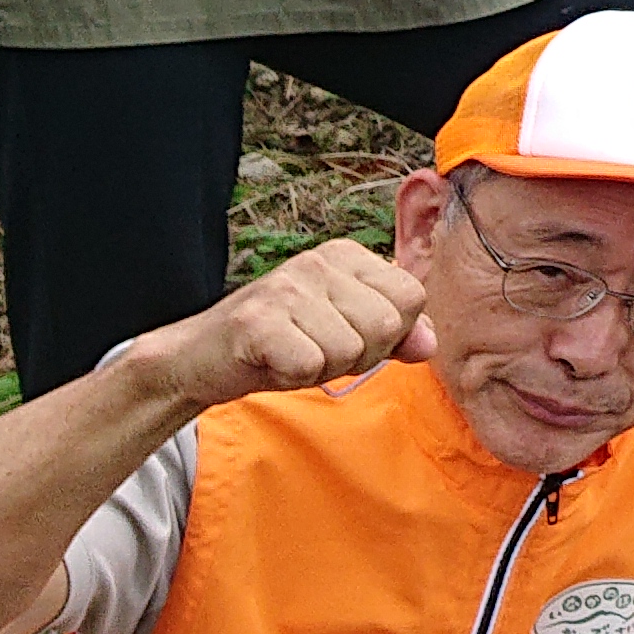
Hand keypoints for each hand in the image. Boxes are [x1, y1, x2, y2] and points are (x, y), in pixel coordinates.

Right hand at [146, 240, 429, 407]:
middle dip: (359, 355)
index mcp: (348, 256)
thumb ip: (396, 335)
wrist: (203, 359)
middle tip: (316, 349)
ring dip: (324, 368)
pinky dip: (294, 377)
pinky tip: (271, 362)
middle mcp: (319, 261)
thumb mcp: (349, 335)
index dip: (389, 335)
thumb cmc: (283, 346)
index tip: (347, 336)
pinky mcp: (259, 320)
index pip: (413, 298)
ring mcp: (288, 287)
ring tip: (292, 354)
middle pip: (388, 326)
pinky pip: (312, 366)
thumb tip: (431, 342)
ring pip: (352, 350)